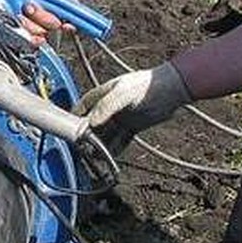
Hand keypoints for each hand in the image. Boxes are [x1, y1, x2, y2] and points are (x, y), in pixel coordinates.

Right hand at [74, 62, 191, 154]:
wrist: (172, 90)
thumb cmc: (147, 86)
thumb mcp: (123, 94)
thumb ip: (107, 107)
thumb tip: (92, 122)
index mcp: (105, 94)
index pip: (85, 105)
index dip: (76, 116)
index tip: (69, 128)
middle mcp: (112, 107)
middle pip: (94, 123)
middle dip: (87, 135)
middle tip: (81, 147)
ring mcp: (122, 117)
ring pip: (107, 134)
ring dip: (100, 144)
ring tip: (94, 156)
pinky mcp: (133, 126)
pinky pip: (120, 140)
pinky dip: (115, 148)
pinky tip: (110, 157)